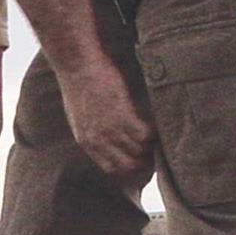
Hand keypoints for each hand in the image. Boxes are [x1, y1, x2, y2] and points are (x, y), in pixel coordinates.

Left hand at [59, 59, 155, 183]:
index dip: (130, 169)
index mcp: (87, 142)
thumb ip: (92, 131)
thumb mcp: (79, 115)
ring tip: (159, 137)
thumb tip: (106, 137)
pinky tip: (157, 124)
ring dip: (152, 146)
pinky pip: (145, 134)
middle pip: (129, 165)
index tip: (141, 161)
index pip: (113, 169)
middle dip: (145, 162)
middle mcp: (98, 140)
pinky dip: (154, 132)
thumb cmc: (78, 84)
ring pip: (139, 151)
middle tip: (156, 152)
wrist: (76, 65)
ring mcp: (110, 128)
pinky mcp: (123, 114)